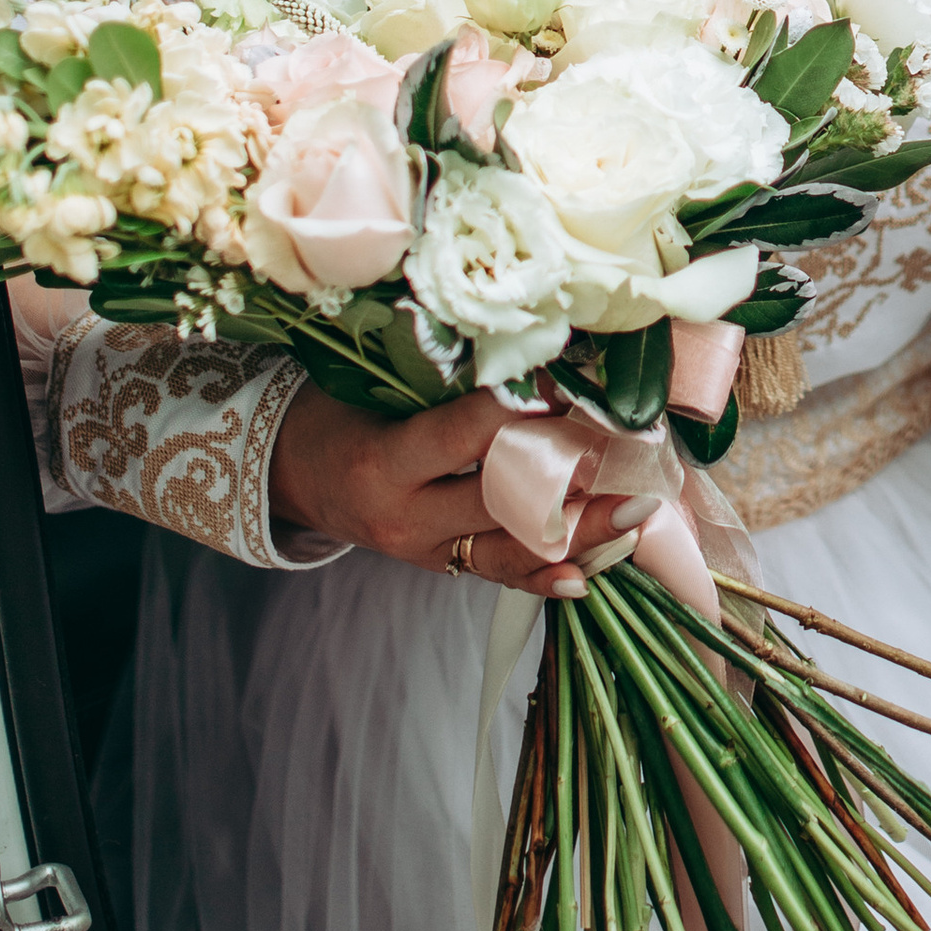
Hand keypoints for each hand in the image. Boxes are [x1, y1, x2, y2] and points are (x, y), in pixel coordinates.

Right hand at [270, 379, 648, 593]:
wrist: (293, 473)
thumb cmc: (340, 411)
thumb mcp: (373, 388)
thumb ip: (444, 382)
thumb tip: (534, 355)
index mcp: (385, 460)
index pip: (467, 435)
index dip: (526, 411)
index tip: (577, 389)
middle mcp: (404, 515)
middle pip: (500, 502)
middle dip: (571, 480)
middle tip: (631, 456)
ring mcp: (422, 550)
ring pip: (509, 549)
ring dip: (579, 533)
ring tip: (636, 512)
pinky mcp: (437, 565)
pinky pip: (496, 574)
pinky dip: (544, 575)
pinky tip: (590, 574)